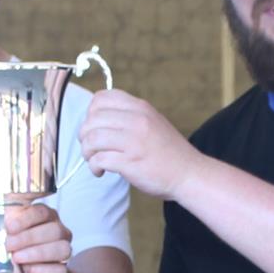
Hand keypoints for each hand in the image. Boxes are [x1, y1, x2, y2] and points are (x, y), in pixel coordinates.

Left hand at [0, 203, 72, 272]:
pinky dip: (44, 270)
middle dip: (29, 237)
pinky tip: (30, 270)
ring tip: (18, 258)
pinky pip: (61, 270)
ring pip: (62, 249)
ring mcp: (62, 250)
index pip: (42, 212)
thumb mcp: (3, 235)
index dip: (26, 218)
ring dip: (38, 253)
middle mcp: (57, 231)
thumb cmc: (19, 247)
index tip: (10, 226)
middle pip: (54, 230)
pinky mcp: (62, 270)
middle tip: (9, 245)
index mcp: (44, 217)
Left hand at [77, 90, 200, 200]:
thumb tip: (96, 119)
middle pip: (92, 120)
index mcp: (140, 108)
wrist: (189, 174)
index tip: (96, 128)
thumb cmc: (167, 152)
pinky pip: (99, 160)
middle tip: (91, 148)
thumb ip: (128, 116)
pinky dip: (94, 167)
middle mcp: (136, 120)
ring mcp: (134, 141)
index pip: (101, 98)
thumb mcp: (152, 122)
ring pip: (92, 139)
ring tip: (94, 161)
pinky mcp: (130, 162)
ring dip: (87, 153)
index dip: (91, 114)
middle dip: (84, 136)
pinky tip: (100, 172)